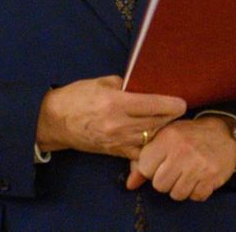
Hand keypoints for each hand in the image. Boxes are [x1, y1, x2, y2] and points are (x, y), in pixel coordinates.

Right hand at [36, 75, 185, 158]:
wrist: (53, 121)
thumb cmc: (77, 97)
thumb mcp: (102, 83)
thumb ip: (126, 84)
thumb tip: (145, 86)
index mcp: (116, 103)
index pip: (153, 104)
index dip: (171, 104)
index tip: (182, 102)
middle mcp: (119, 124)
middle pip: (156, 122)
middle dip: (170, 116)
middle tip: (180, 110)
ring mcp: (117, 141)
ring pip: (150, 138)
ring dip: (162, 130)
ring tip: (170, 122)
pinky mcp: (114, 152)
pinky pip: (138, 154)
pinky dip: (149, 148)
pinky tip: (156, 141)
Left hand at [125, 116, 235, 200]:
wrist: (224, 135)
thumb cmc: (189, 137)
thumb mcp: (165, 139)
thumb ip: (144, 160)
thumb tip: (130, 184)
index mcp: (167, 138)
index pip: (145, 168)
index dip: (151, 169)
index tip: (160, 164)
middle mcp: (182, 150)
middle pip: (160, 185)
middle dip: (165, 182)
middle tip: (175, 171)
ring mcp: (198, 164)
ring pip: (177, 194)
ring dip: (181, 188)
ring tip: (187, 174)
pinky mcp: (212, 176)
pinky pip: (195, 197)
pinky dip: (196, 191)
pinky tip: (199, 178)